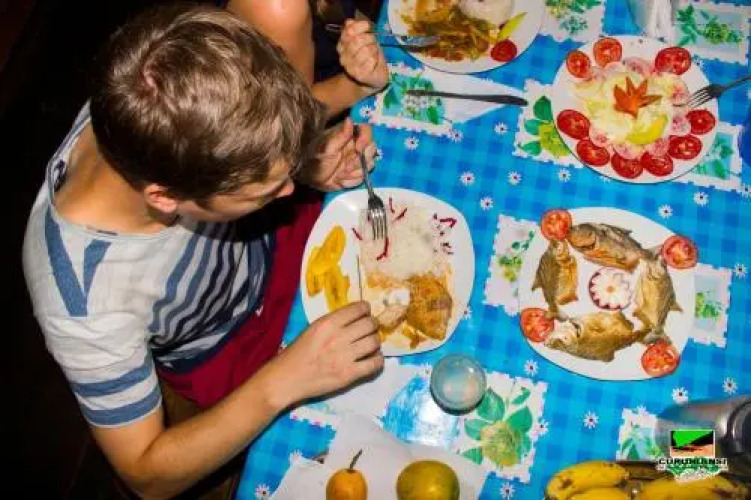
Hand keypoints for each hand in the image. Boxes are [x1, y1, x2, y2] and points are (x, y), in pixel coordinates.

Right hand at [264, 302, 383, 406]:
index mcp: (328, 323)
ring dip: (375, 342)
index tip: (366, 313)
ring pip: (374, 342)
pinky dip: (378, 360)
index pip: (358, 308)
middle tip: (370, 329)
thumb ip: (334, 322)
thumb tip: (357, 318)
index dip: (366, 309)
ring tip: (370, 344)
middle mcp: (338, 337)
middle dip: (372, 325)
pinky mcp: (349, 375)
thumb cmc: (298, 353)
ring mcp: (345, 357)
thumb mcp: (313, 329)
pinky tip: (373, 358)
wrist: (287, 378)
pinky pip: (375, 364)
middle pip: (370, 324)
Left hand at [300, 119, 375, 191]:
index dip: (366, 138)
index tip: (358, 148)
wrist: (307, 177)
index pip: (366, 130)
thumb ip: (340, 136)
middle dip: (361, 160)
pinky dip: (351, 181)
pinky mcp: (355, 174)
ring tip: (339, 175)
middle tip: (347, 166)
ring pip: (369, 164)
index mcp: (348, 135)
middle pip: (372, 148)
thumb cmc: (313, 157)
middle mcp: (355, 146)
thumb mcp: (326, 148)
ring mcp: (356, 160)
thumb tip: (350, 120)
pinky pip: (362, 177)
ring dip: (355, 172)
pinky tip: (339, 180)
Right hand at [337, 19, 388, 95]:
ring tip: (373, 54)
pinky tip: (374, 64)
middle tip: (372, 44)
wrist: (373, 77)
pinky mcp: (360, 75)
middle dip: (370, 39)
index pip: (349, 30)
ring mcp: (351, 67)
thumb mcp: (363, 39)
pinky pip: (371, 60)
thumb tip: (349, 22)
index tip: (368, 27)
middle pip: (358, 40)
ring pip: (366, 50)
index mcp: (342, 45)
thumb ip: (356, 29)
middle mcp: (343, 56)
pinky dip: (376, 60)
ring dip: (374, 50)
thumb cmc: (369, 56)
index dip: (361, 26)